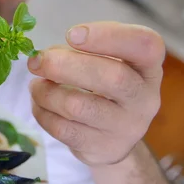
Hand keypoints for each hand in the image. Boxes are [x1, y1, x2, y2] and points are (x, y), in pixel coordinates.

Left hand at [27, 22, 163, 165]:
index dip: (108, 35)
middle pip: (112, 78)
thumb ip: (78, 51)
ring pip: (78, 106)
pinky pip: (63, 129)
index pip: (145, 44)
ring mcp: (127, 128)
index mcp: (147, 67)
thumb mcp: (102, 61)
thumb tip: (43, 57)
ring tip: (35, 85)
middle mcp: (145, 98)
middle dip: (64, 65)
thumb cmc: (103, 85)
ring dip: (46, 92)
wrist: (112, 136)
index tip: (72, 34)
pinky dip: (42, 113)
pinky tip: (39, 104)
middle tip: (35, 61)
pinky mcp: (103, 149)